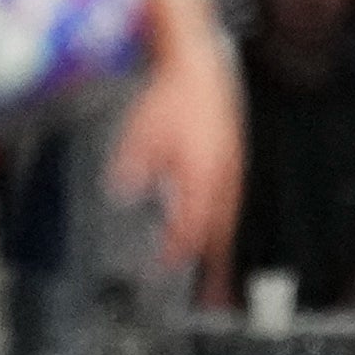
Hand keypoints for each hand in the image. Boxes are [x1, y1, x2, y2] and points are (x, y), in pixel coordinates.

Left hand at [109, 32, 243, 266]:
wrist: (198, 67)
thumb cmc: (171, 97)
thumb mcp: (140, 135)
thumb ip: (132, 168)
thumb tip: (120, 192)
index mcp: (200, 174)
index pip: (190, 226)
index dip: (176, 251)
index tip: (164, 266)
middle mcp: (222, 174)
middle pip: (218, 229)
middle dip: (212, 259)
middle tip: (210, 287)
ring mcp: (232, 165)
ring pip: (228, 214)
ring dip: (219, 240)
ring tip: (215, 264)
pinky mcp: (233, 156)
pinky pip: (232, 197)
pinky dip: (223, 216)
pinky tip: (214, 221)